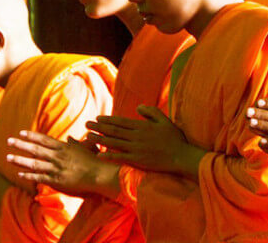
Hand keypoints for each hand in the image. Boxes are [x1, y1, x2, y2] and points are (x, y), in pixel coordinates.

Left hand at [7, 131, 119, 197]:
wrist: (99, 175)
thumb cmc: (94, 161)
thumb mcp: (85, 148)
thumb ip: (75, 143)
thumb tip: (69, 138)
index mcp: (64, 148)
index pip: (44, 140)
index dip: (32, 136)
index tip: (21, 132)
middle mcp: (58, 156)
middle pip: (36, 149)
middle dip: (21, 144)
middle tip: (9, 141)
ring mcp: (56, 168)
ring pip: (34, 163)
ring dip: (20, 160)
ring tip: (8, 157)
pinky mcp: (56, 180)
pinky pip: (39, 177)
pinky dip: (29, 175)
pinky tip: (19, 173)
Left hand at [86, 106, 206, 179]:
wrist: (181, 156)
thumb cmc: (175, 139)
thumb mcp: (165, 120)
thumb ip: (151, 112)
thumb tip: (138, 106)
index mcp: (142, 126)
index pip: (121, 121)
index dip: (107, 120)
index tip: (97, 118)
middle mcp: (137, 136)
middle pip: (113, 131)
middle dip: (98, 127)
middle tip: (86, 124)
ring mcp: (136, 149)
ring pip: (113, 142)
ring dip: (99, 139)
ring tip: (88, 136)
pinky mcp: (137, 160)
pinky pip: (120, 157)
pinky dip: (108, 156)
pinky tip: (99, 154)